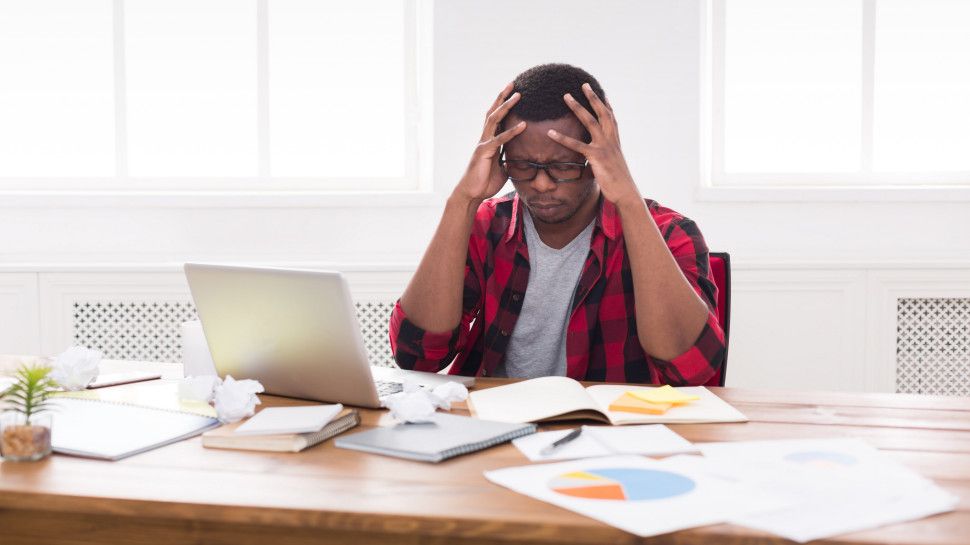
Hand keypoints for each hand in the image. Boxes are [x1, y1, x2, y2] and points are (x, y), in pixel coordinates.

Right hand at [453, 82, 526, 203]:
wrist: (472, 194)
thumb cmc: (485, 182)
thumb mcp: (503, 169)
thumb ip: (509, 159)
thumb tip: (521, 158)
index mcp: (489, 141)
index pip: (497, 118)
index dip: (503, 105)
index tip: (513, 93)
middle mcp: (485, 139)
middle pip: (493, 112)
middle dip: (503, 98)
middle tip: (514, 84)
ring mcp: (483, 144)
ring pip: (494, 119)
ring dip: (506, 106)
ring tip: (518, 96)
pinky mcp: (484, 152)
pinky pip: (499, 139)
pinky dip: (512, 132)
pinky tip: (523, 125)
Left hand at [547, 83, 641, 206]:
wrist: (625, 192)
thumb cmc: (618, 181)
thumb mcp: (613, 164)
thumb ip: (605, 156)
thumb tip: (597, 156)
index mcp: (615, 140)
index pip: (611, 117)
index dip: (606, 104)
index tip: (601, 92)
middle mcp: (611, 139)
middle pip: (602, 112)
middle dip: (593, 98)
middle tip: (584, 85)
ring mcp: (604, 146)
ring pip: (589, 121)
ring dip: (577, 107)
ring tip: (566, 96)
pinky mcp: (596, 157)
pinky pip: (576, 145)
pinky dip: (562, 138)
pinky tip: (551, 133)